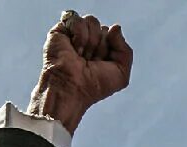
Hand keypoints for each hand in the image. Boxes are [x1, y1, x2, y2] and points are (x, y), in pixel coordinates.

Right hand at [27, 12, 132, 133]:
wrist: (72, 87)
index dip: (110, 49)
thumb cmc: (95, 85)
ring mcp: (75, 34)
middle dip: (101, 46)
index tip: (102, 64)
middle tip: (90, 61)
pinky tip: (74, 49)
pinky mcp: (61, 30)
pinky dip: (79, 36)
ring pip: (92, 21)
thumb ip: (125, 49)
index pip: (114, 34)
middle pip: (104, 28)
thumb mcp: (121, 72)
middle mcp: (90, 40)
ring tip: (81, 55)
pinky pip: (77, 19)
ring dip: (90, 42)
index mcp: (104, 49)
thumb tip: (115, 27)